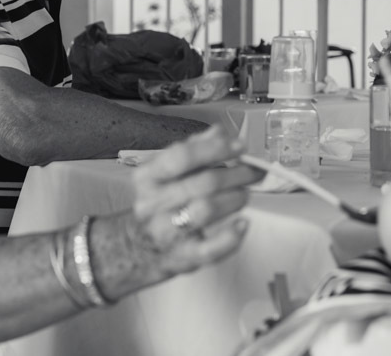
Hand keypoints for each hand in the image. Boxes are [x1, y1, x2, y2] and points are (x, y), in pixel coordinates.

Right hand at [91, 123, 260, 298]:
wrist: (138, 246)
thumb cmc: (160, 202)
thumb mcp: (165, 171)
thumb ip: (193, 149)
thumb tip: (219, 133)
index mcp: (148, 177)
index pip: (181, 157)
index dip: (214, 149)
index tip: (239, 147)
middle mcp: (153, 204)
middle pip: (202, 183)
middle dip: (236, 174)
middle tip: (253, 171)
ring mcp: (166, 232)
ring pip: (207, 211)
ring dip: (235, 198)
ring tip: (244, 193)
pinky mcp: (182, 257)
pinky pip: (209, 249)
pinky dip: (230, 237)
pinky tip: (243, 224)